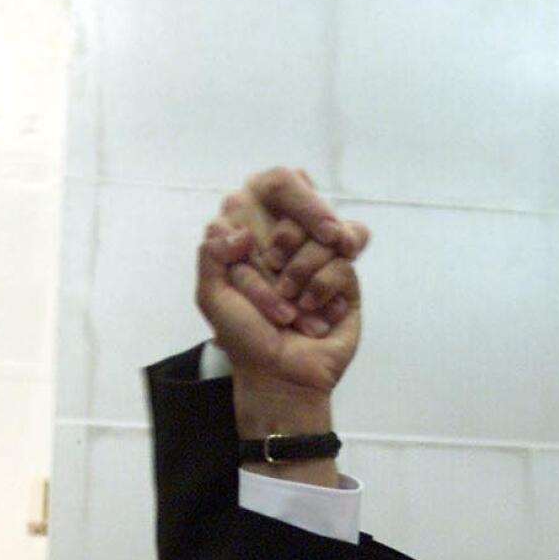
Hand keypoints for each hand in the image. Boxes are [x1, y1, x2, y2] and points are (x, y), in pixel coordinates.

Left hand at [196, 168, 369, 438]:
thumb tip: (243, 231)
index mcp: (257, 231)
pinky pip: (345, 261)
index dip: (288, 197)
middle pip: (307, 203)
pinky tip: (317, 312)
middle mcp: (293, 236)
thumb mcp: (212, 296)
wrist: (282, 375)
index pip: (277, 183)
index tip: (278, 225)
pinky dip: (325, 287)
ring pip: (331, 231)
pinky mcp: (347, 276)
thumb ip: (212, 254)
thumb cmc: (245, 338)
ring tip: (294, 306)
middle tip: (278, 278)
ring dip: (306, 273)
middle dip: (291, 245)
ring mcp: (323, 254)